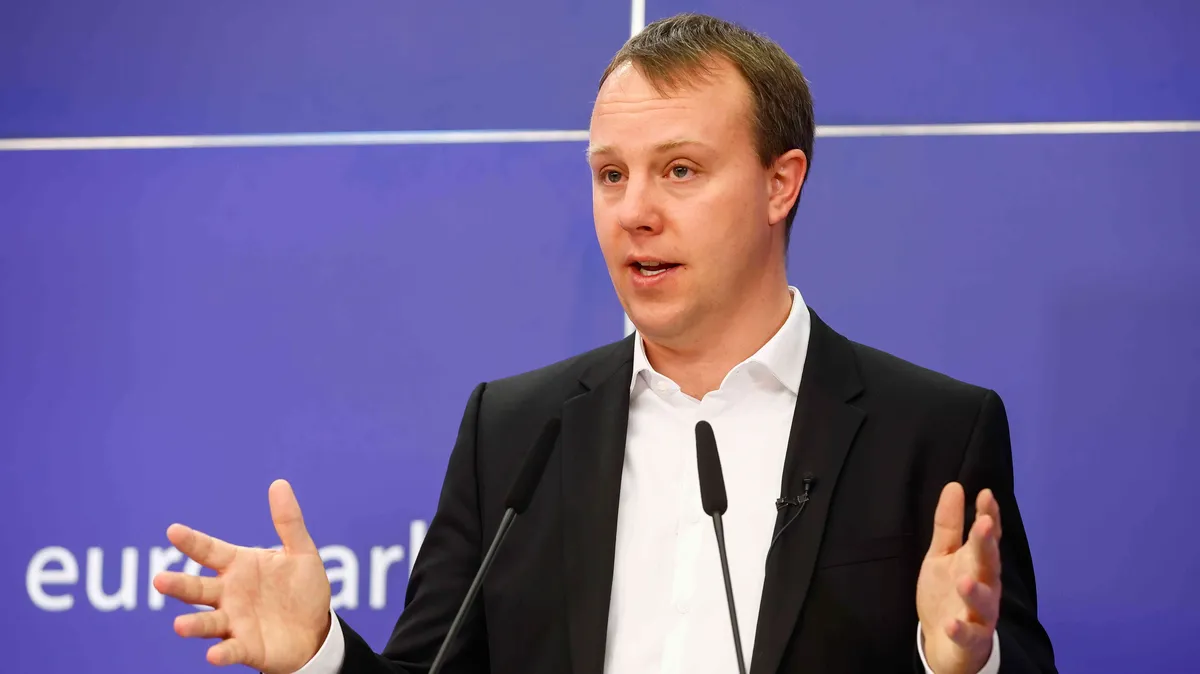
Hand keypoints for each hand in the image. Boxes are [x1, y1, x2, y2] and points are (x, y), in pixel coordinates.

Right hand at [152, 479, 331, 673]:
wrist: (316, 630)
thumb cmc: (302, 589)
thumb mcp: (301, 552)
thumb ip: (288, 521)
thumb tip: (279, 483)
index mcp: (239, 566)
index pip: (210, 551)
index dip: (192, 542)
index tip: (173, 531)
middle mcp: (229, 594)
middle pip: (198, 588)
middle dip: (179, 585)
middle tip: (159, 580)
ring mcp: (234, 621)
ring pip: (207, 622)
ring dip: (193, 624)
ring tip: (179, 625)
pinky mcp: (246, 647)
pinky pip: (230, 650)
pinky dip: (221, 653)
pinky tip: (213, 655)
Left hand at [916, 482, 1001, 673]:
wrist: (947, 642)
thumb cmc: (948, 592)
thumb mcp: (942, 555)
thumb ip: (949, 525)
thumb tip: (955, 486)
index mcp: (978, 563)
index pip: (987, 537)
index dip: (988, 516)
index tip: (985, 495)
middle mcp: (985, 585)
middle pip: (989, 564)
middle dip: (987, 545)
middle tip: (984, 524)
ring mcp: (980, 614)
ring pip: (983, 602)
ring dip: (975, 591)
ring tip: (965, 580)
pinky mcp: (971, 639)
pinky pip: (968, 636)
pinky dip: (961, 630)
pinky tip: (951, 624)